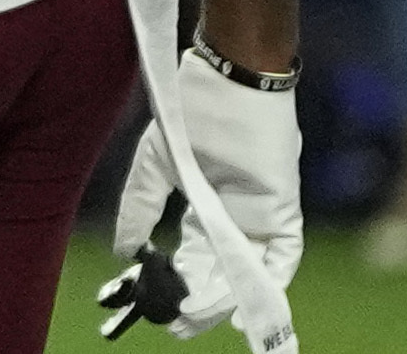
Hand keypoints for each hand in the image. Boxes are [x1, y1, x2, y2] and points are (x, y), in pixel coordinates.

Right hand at [97, 58, 300, 344]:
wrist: (229, 81)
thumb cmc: (193, 112)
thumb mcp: (156, 163)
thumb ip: (140, 207)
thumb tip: (123, 251)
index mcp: (203, 203)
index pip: (191, 256)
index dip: (176, 283)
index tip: (157, 308)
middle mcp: (233, 215)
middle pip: (218, 270)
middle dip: (200, 302)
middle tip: (178, 325)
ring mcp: (260, 213)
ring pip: (246, 268)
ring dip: (229, 295)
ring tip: (201, 315)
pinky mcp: (282, 207)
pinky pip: (282, 254)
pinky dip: (269, 278)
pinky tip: (250, 298)